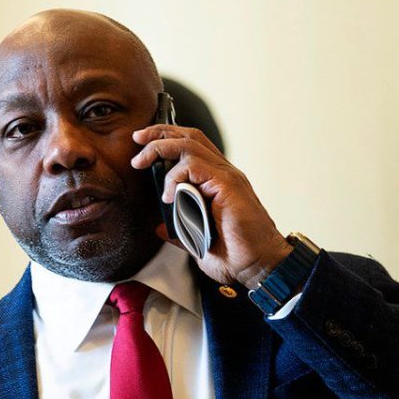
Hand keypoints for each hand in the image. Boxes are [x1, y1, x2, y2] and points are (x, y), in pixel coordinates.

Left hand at [131, 124, 292, 287]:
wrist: (261, 266)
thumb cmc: (237, 257)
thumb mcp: (198, 243)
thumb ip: (180, 231)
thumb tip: (161, 228)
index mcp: (218, 183)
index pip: (192, 148)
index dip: (167, 140)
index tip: (142, 148)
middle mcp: (224, 174)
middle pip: (189, 137)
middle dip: (159, 133)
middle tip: (137, 139)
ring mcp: (227, 177)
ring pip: (190, 145)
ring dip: (161, 147)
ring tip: (141, 161)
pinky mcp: (227, 185)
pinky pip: (194, 166)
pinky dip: (175, 176)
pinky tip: (168, 194)